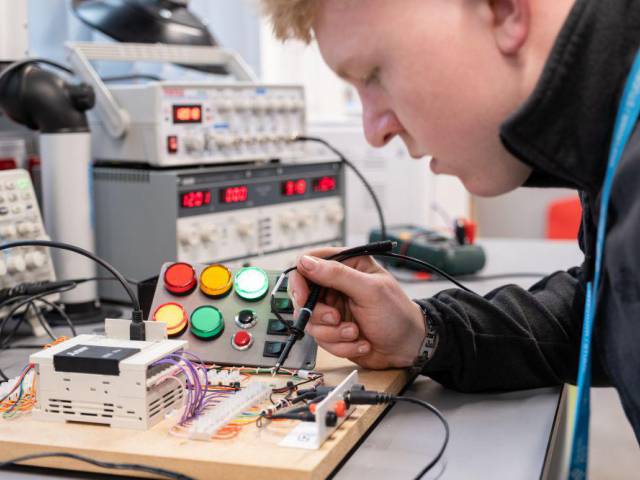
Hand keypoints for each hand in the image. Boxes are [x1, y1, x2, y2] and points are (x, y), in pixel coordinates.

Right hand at [288, 247, 426, 369]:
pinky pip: (322, 340)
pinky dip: (341, 346)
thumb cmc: (398, 315)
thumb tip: (307, 262)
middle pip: (304, 296)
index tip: (303, 296)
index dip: (301, 279)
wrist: (408, 348)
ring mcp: (334, 309)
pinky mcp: (334, 330)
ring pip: (312, 322)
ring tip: (356, 333)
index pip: (309, 262)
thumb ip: (338, 275)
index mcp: (347, 265)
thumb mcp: (370, 290)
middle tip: (336, 319)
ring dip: (334, 333)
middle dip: (320, 314)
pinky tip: (360, 342)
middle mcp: (337, 285)